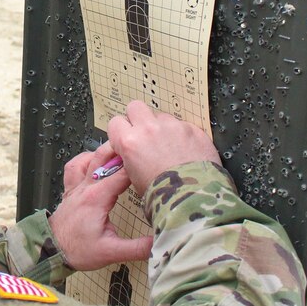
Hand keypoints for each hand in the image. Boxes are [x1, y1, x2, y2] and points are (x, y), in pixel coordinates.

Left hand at [48, 150, 152, 270]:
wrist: (51, 251)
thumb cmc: (78, 250)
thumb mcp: (111, 252)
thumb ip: (137, 248)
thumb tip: (160, 242)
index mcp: (97, 198)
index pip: (122, 173)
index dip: (138, 166)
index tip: (154, 163)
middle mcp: (86, 187)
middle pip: (106, 157)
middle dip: (124, 150)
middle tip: (142, 147)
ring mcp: (77, 186)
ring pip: (90, 157)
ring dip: (106, 151)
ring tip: (123, 151)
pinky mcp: (71, 189)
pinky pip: (75, 166)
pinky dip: (86, 159)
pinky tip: (96, 161)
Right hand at [106, 100, 220, 194]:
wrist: (192, 198)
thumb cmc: (163, 194)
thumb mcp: (134, 179)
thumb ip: (130, 158)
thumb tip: (131, 153)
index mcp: (130, 142)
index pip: (115, 122)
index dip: (120, 131)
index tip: (126, 138)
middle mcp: (149, 129)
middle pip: (135, 107)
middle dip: (138, 118)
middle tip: (144, 133)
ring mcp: (172, 126)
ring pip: (161, 116)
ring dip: (163, 128)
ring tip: (170, 147)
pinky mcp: (192, 129)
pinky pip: (183, 125)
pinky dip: (183, 135)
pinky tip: (186, 152)